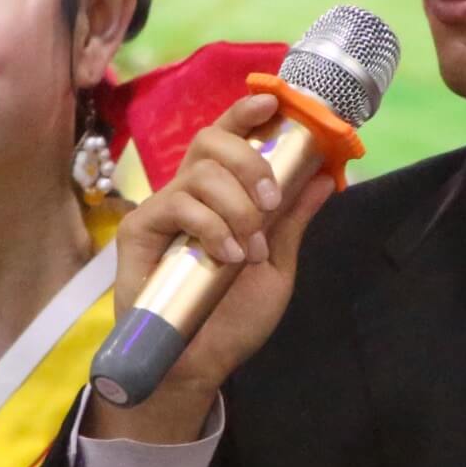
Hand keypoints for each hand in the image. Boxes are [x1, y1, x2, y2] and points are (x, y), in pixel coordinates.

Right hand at [92, 94, 333, 442]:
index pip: (227, 138)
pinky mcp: (139, 232)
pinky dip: (211, 227)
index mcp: (220, 196)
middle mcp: (188, 195)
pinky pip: (178, 205)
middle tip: (271, 201)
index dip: (246, 113)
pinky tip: (227, 257)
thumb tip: (326, 176)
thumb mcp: (277, 265)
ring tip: (251, 249)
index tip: (273, 101)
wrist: (198, 365)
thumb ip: (294, 220)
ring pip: (199, 173)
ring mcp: (162, 211)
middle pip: (209, 141)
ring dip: (237, 206)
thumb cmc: (232, 319)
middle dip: (250, 161)